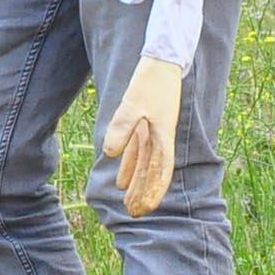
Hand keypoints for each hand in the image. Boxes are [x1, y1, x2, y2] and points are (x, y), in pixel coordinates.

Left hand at [100, 54, 182, 217]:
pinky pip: (137, 152)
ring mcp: (153, 132)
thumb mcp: (133, 102)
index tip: (146, 209)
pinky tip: (121, 180)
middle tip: (134, 214)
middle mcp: (160, 138)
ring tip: (128, 204)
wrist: (160, 60)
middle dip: (144, 194)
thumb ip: (123, 127)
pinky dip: (130, 166)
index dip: (154, 191)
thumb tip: (111, 154)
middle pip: (153, 172)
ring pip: (145, 165)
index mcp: (163, 135)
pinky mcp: (145, 124)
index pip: (160, 170)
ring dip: (137, 184)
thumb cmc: (150, 80)